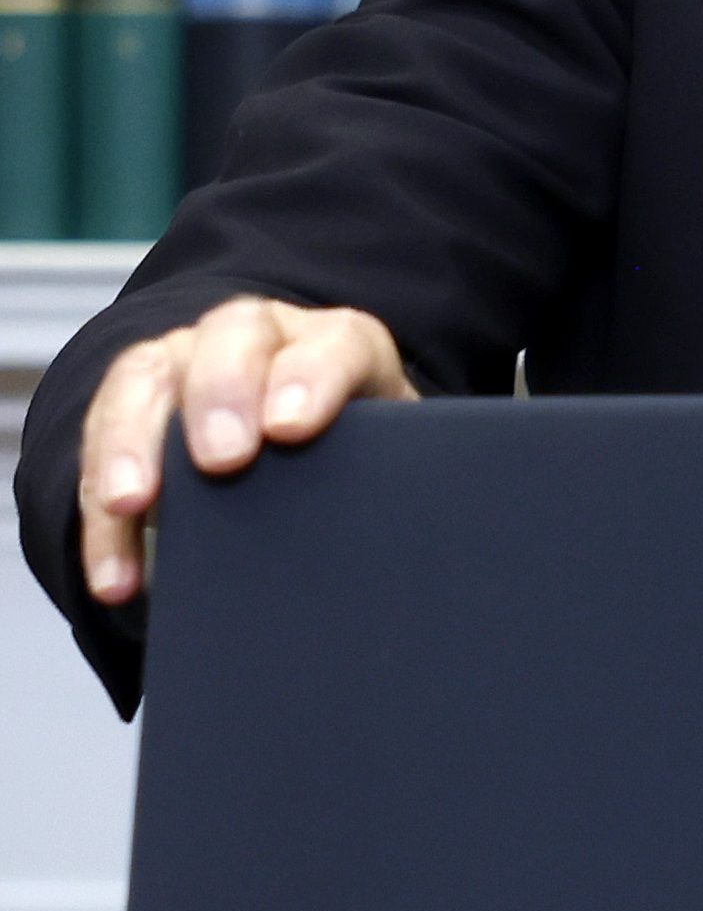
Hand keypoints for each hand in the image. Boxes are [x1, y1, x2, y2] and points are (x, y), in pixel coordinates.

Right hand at [78, 297, 413, 608]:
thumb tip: (395, 548)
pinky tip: (114, 573)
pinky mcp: (134, 401)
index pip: (334, 344)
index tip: (293, 428)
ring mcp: (188, 359)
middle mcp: (259, 336)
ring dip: (132, 443)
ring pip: (146, 377)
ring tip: (131, 504)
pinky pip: (101, 441)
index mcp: (338, 345)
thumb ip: (391, 482)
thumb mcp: (386, 464)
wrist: (311, 452)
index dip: (313, 378)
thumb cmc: (361, 460)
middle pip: (232, 338)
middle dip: (221, 395)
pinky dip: (100, 513)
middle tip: (222, 460)